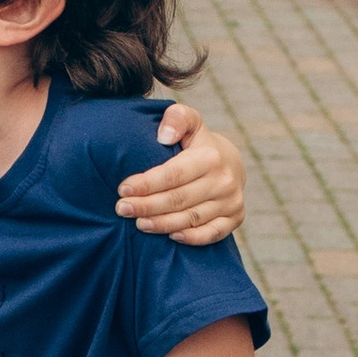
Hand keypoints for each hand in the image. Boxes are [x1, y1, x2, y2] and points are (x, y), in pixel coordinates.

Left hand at [117, 100, 246, 246]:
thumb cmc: (199, 143)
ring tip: (138, 224)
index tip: (123, 190)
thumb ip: (177, 118)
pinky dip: (191, 238)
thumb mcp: (190, 122)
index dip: (146, 184)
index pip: (173, 174)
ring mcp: (231, 201)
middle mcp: (224, 181)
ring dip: (162, 224)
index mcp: (210, 157)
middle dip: (147, 206)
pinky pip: (212, 234)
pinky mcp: (235, 218)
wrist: (231, 162)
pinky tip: (170, 237)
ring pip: (191, 219)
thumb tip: (164, 136)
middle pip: (179, 199)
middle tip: (122, 209)